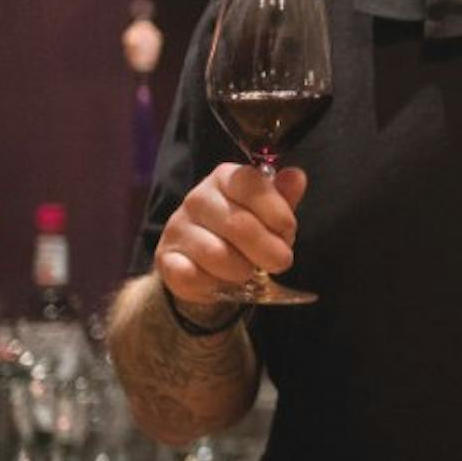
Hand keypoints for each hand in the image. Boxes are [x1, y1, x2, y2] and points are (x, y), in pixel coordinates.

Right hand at [155, 163, 307, 309]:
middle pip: (238, 224)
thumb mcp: (269, 214)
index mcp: (226, 179)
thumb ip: (283, 198)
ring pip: (217, 254)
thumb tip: (296, 176)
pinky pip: (190, 275)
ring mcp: (177, 227)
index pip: (252, 184)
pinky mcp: (165, 258)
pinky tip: (220, 282)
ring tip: (248, 272)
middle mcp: (198, 198)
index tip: (288, 231)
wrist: (204, 266)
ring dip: (241, 270)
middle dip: (268, 249)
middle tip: (280, 261)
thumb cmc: (244, 235)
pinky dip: (212, 284)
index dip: (277, 212)